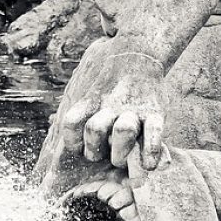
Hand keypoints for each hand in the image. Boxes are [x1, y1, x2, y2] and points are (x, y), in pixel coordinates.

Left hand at [61, 39, 166, 169]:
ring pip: (123, 130)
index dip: (72, 140)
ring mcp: (133, 109)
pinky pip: (154, 132)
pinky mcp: (156, 112)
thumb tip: (64, 150)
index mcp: (90, 102)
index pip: (71, 123)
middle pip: (95, 129)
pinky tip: (148, 165)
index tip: (78, 148)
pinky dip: (151, 150)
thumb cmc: (110, 87)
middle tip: (103, 156)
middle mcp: (110, 106)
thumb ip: (79, 118)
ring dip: (121, 151)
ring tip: (121, 160)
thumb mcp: (89, 95)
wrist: (138, 55)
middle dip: (95, 149)